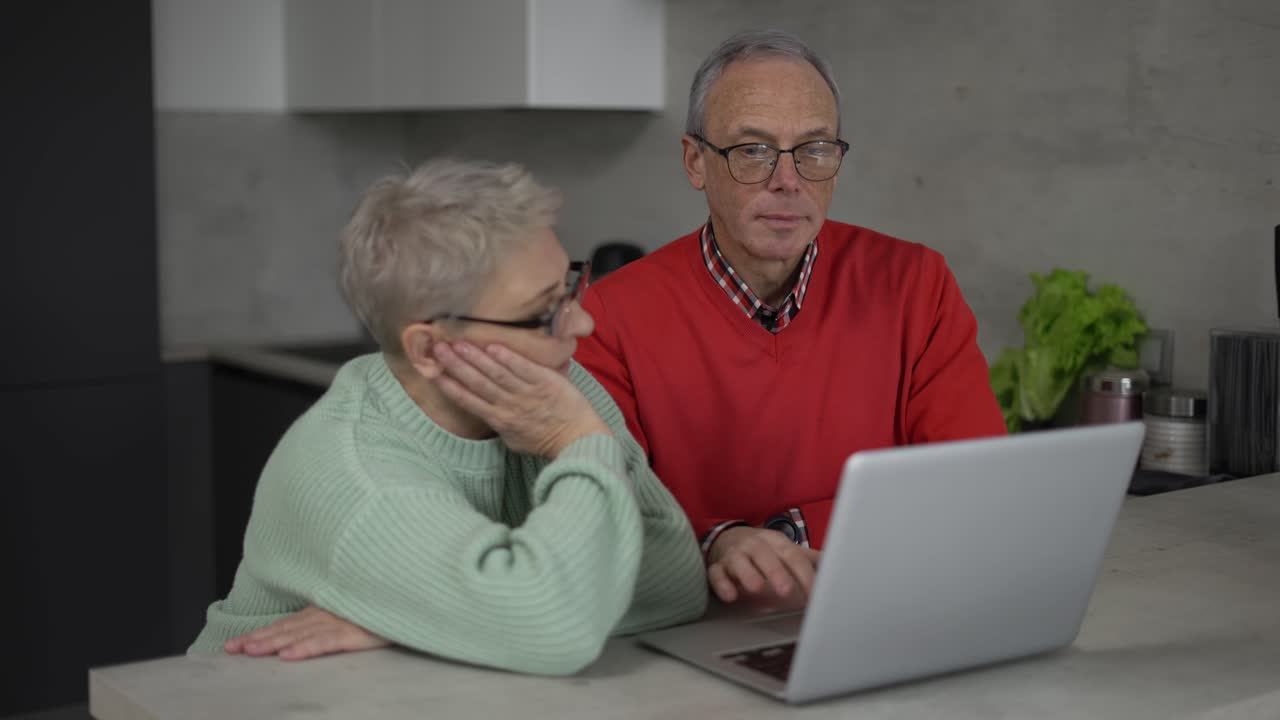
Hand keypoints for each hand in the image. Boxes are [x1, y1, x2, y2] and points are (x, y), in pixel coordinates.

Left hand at [223, 606, 388, 660]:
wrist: (407, 592)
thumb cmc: (382, 602)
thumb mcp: (353, 607)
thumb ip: (332, 614)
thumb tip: (306, 630)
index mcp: (324, 609)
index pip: (286, 624)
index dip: (260, 633)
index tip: (237, 644)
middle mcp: (326, 614)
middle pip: (286, 628)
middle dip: (257, 639)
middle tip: (231, 649)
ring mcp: (339, 622)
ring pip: (299, 634)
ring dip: (272, 643)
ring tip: (250, 652)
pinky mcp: (355, 632)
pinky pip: (326, 642)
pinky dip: (305, 648)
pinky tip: (288, 656)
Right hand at [433, 342, 610, 456]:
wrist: (578, 439)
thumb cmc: (546, 441)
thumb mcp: (515, 440)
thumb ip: (499, 424)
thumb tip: (487, 413)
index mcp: (499, 420)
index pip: (468, 401)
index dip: (448, 385)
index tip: (431, 371)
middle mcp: (509, 405)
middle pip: (477, 383)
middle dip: (455, 365)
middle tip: (438, 348)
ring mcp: (527, 392)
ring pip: (496, 373)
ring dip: (476, 358)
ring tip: (458, 343)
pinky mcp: (545, 382)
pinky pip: (523, 368)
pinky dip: (508, 358)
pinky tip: (493, 346)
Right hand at [706, 526, 820, 603]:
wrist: (726, 539)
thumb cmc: (763, 550)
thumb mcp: (785, 550)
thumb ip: (808, 559)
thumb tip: (835, 564)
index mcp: (774, 541)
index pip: (792, 555)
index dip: (804, 574)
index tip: (815, 593)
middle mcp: (753, 545)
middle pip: (764, 555)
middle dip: (775, 572)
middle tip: (786, 590)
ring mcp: (733, 555)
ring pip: (739, 562)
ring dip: (748, 574)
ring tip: (756, 587)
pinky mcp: (717, 567)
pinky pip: (716, 574)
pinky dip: (721, 584)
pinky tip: (730, 595)